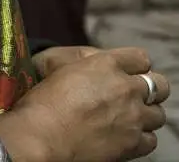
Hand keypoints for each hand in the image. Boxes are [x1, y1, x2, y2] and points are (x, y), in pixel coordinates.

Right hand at [0, 47, 169, 161]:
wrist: (42, 135)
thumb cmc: (45, 100)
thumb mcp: (65, 66)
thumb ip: (90, 63)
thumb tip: (102, 66)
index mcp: (107, 62)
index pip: (141, 58)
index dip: (135, 66)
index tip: (128, 74)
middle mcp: (125, 87)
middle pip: (160, 85)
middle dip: (151, 89)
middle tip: (136, 97)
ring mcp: (132, 116)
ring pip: (158, 114)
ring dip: (146, 115)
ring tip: (129, 119)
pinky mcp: (132, 143)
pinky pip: (151, 140)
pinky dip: (142, 138)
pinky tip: (126, 136)